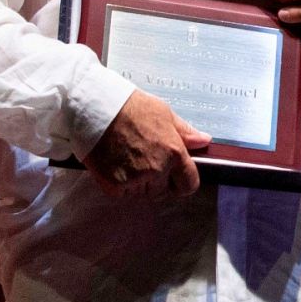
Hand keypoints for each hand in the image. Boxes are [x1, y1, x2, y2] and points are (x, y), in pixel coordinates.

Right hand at [82, 90, 210, 197]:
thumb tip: (204, 141)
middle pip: (163, 190)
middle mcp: (157, 169)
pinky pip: (123, 195)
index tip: (177, 178)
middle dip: (157, 180)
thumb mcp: (165, 114)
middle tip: (144, 160)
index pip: (189, 184)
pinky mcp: (114, 186)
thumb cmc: (130, 107)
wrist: (96, 108)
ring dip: (138, 184)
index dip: (183, 182)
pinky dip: (120, 185)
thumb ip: (185, 132)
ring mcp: (135, 179)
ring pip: (142, 193)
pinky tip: (116, 165)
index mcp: (174, 153)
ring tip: (128, 159)